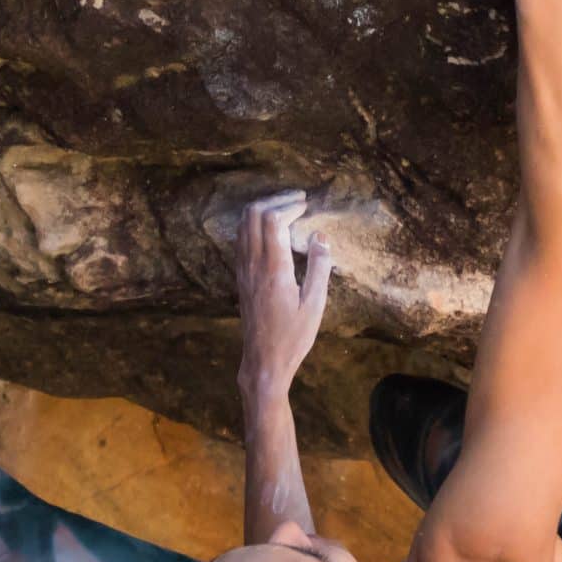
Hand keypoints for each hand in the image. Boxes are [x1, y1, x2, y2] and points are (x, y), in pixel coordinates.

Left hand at [234, 191, 332, 393]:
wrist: (263, 361)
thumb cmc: (293, 337)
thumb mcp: (315, 305)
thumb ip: (319, 267)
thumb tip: (321, 236)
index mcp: (273, 269)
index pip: (273, 220)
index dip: (289, 205)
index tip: (306, 205)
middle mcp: (253, 265)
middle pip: (254, 215)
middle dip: (275, 200)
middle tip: (297, 200)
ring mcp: (243, 270)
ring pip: (243, 225)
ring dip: (263, 210)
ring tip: (286, 209)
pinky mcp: (240, 277)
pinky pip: (241, 239)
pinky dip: (254, 225)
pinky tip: (271, 231)